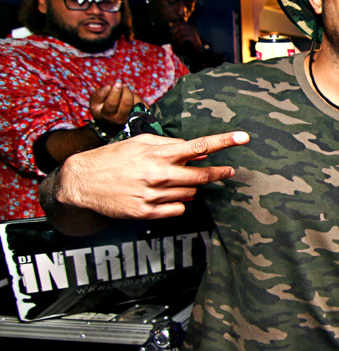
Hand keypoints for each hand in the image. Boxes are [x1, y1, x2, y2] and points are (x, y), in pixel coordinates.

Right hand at [53, 131, 249, 219]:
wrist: (82, 181)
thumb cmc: (114, 158)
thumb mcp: (141, 143)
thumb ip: (171, 145)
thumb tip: (200, 150)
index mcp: (159, 153)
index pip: (199, 145)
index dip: (224, 142)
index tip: (244, 137)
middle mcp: (159, 174)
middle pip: (202, 176)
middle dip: (218, 173)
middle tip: (228, 171)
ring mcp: (153, 195)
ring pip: (190, 194)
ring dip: (190, 188)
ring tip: (171, 181)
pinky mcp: (146, 212)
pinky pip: (178, 209)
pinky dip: (178, 203)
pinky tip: (164, 196)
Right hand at [89, 81, 142, 128]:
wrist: (111, 123)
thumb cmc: (102, 109)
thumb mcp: (95, 102)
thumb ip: (99, 94)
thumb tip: (109, 87)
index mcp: (106, 115)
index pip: (112, 103)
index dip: (115, 92)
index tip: (117, 83)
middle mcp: (119, 120)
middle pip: (126, 102)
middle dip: (125, 90)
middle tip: (122, 86)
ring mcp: (131, 120)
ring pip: (136, 102)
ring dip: (132, 94)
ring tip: (125, 93)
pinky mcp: (140, 117)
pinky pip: (143, 104)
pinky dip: (138, 98)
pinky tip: (131, 98)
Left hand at [169, 20, 202, 48]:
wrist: (198, 49)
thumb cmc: (189, 42)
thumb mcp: (183, 34)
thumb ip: (177, 30)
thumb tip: (169, 23)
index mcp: (189, 26)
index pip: (180, 23)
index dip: (174, 25)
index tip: (171, 30)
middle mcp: (191, 28)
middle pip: (179, 26)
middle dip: (174, 30)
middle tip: (173, 36)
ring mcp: (193, 32)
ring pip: (181, 32)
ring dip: (177, 37)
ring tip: (176, 41)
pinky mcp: (193, 37)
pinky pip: (184, 37)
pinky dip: (180, 41)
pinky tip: (180, 44)